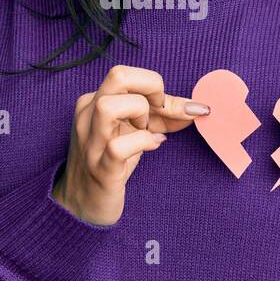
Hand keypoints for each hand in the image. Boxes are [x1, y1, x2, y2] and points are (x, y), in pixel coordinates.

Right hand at [53, 65, 208, 226]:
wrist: (83, 205)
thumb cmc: (111, 163)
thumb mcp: (136, 132)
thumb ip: (163, 116)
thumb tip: (196, 108)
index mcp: (93, 101)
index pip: (127, 74)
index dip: (156, 86)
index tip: (169, 107)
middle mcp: (87, 116)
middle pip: (118, 76)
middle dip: (151, 88)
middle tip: (158, 112)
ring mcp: (91, 142)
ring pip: (109, 106)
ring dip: (139, 114)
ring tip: (146, 130)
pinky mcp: (100, 168)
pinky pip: (119, 147)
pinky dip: (143, 142)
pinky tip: (152, 147)